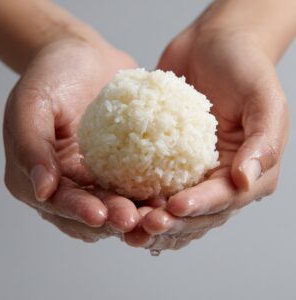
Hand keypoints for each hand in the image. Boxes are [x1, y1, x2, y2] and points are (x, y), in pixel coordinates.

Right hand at [3, 38, 139, 232]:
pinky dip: (150, 190)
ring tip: (153, 214)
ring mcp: (98, 174)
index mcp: (42, 174)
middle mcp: (71, 181)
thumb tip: (41, 191)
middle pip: (91, 210)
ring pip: (117, 202)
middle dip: (110, 219)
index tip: (99, 215)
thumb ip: (30, 147)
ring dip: (135, 212)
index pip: (59, 202)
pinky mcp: (123, 163)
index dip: (77, 212)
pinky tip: (166, 193)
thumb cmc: (52, 76)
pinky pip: (137, 180)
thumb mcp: (31, 105)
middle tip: (131, 219)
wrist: (83, 57)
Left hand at [125, 14, 288, 248]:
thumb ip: (262, 141)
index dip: (201, 207)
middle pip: (197, 212)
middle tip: (144, 224)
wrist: (213, 45)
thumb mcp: (264, 99)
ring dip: (150, 217)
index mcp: (247, 171)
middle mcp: (219, 176)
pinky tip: (117, 197)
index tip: (174, 206)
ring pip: (171, 205)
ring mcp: (191, 170)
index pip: (225, 199)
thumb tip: (247, 180)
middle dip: (172, 222)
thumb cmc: (244, 67)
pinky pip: (151, 178)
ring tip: (127, 222)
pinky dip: (136, 193)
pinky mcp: (167, 157)